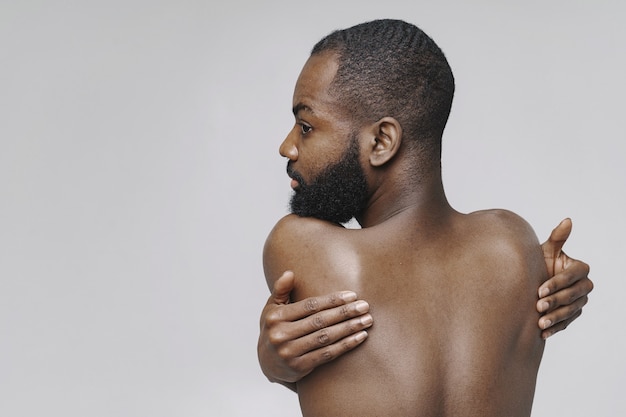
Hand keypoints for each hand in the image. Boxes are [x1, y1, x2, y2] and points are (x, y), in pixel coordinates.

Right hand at [257, 271, 372, 387]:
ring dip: (349, 328)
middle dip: (345, 313)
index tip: (352, 295)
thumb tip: (289, 273)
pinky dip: (346, 345)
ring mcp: (290, 353)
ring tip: (367, 320)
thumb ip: (281, 289)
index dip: (332, 300)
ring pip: (326, 338)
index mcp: (275, 317)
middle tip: (364, 306)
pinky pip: (327, 354)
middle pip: (320, 321)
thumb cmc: (274, 328)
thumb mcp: (272, 308)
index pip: (310, 306)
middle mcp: (281, 335)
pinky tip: (360, 337)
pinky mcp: (299, 367)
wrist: (267, 363)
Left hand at [537, 218, 593, 338]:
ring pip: (570, 311)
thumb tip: (567, 220)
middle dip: (555, 301)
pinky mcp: (573, 315)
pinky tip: (542, 333)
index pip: (572, 277)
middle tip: (538, 306)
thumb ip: (558, 238)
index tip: (539, 289)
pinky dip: (555, 329)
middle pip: (572, 296)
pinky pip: (566, 324)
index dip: (556, 283)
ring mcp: (580, 302)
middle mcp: (584, 286)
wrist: (532, 283)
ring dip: (555, 318)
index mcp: (580, 269)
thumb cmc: (540, 262)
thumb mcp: (546, 250)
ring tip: (539, 323)